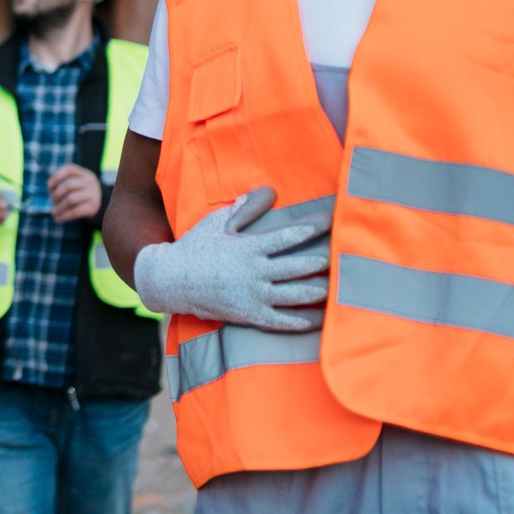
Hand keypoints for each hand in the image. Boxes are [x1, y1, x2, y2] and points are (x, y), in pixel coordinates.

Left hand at [47, 164, 101, 221]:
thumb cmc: (81, 193)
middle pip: (68, 185)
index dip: (56, 177)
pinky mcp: (93, 207)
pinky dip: (64, 216)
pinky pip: (75, 211)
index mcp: (84, 173)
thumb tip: (50, 193)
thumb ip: (63, 184)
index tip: (49, 187)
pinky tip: (58, 218)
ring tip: (53, 212)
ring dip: (59, 207)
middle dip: (56, 195)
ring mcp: (93, 194)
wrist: (101, 205)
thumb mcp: (76, 184)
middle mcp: (90, 181)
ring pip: (71, 199)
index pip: (69, 169)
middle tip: (52, 202)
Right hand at [131, 186, 330, 331]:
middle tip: (342, 257)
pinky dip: (302, 321)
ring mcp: (253, 296)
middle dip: (322, 262)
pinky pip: (281, 321)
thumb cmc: (195, 247)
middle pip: (298, 267)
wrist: (171, 281)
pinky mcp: (249, 316)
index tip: (330, 222)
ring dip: (318, 291)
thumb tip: (269, 191)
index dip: (310, 229)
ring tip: (336, 287)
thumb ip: (245, 209)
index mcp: (248, 248)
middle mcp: (254, 273)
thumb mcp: (217, 223)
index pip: (287, 237)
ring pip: (295, 295)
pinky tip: (318, 319)